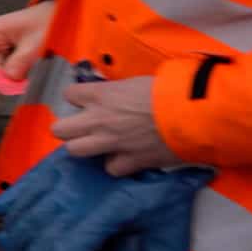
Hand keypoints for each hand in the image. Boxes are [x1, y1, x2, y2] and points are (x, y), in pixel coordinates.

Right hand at [0, 0, 54, 78]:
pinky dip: (16, 68)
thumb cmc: (46, 23)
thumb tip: (8, 78)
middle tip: (16, 82)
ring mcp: (3, 41)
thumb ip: (19, 62)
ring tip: (27, 74)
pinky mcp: (11, 47)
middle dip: (1, 73)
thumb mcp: (33, 45)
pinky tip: (28, 69)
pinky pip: (8, 62)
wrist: (59, 15)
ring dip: (11, 72)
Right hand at [0, 147, 210, 250]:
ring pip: (24, 213)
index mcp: (95, 217)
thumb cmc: (159, 183)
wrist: (148, 132)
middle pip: (37, 238)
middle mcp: (69, 201)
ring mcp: (56, 180)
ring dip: (15, 237)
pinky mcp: (52, 165)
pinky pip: (24, 185)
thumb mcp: (170, 222)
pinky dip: (11, 201)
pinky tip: (4, 214)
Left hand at [55, 77, 183, 175]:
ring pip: (75, 151)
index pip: (68, 94)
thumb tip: (115, 95)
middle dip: (67, 128)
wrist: (191, 114)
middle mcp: (98, 119)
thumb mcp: (134, 82)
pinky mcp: (130, 161)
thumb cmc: (167, 91)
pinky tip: (125, 158)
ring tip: (96, 144)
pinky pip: (111, 168)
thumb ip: (116, 91)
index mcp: (100, 95)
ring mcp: (111, 142)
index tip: (88, 100)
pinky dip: (117, 164)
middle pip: (60, 129)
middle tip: (82, 127)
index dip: (77, 98)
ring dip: (84, 147)